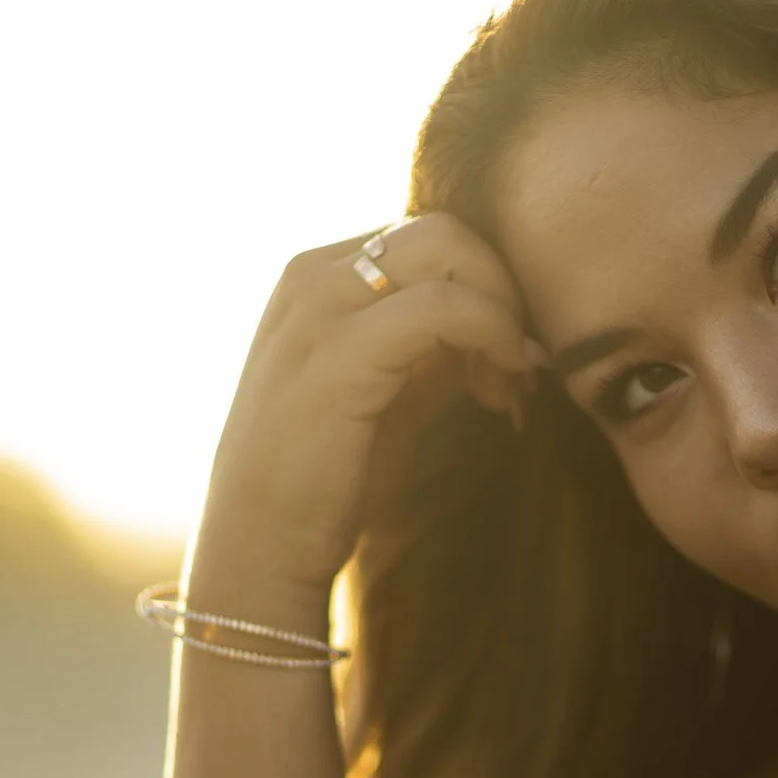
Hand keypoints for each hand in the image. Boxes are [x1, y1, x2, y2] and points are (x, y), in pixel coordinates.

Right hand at [194, 214, 545, 595]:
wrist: (260, 546)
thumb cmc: (327, 478)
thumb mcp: (393, 394)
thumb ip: (438, 350)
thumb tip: (513, 329)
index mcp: (319, 277)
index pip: (430, 238)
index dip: (485, 290)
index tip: (506, 364)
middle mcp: (311, 276)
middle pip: (446, 230)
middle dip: (502, 292)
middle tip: (516, 372)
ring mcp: (318, 309)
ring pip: (449, 248)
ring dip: (502, 313)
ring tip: (506, 387)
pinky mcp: (338, 354)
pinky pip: (444, 307)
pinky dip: (492, 336)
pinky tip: (498, 390)